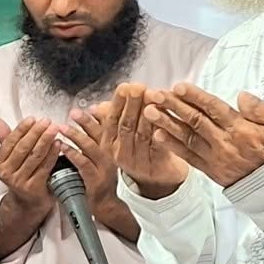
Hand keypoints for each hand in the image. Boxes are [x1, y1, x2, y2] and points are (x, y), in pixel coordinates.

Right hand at [0, 116, 60, 224]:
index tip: (32, 119)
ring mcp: (20, 181)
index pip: (9, 142)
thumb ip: (5, 137)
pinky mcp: (34, 187)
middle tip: (47, 121)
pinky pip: (45, 167)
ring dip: (46, 140)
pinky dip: (53, 154)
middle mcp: (6, 173)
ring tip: (54, 129)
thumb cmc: (22, 174)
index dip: (21, 129)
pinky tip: (59, 144)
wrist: (28, 201)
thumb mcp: (11, 157)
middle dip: (36, 132)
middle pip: (23, 148)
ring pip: (35, 156)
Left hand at [58, 106, 134, 238]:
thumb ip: (94, 146)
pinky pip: (84, 164)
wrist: (107, 208)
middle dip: (86, 122)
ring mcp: (104, 169)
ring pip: (91, 148)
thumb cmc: (100, 183)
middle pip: (99, 135)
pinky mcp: (96, 180)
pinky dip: (73, 154)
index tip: (85, 108)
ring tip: (62, 128)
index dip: (95, 118)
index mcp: (111, 151)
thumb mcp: (101, 162)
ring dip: (76, 136)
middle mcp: (110, 158)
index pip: (106, 130)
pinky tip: (63, 148)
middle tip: (73, 112)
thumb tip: (87, 131)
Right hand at [102, 84, 189, 198]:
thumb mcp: (124, 134)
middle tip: (138, 88)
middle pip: (126, 126)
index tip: (124, 87)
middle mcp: (120, 153)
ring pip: (141, 134)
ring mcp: (137, 161)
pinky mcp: (154, 166)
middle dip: (132, 105)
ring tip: (153, 97)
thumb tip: (98, 105)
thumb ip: (113, 117)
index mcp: (109, 143)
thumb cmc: (142, 148)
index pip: (111, 120)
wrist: (160, 176)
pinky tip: (165, 117)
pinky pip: (158, 146)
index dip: (118, 103)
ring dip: (147, 114)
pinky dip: (161, 130)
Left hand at [146, 84, 263, 188]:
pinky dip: (173, 147)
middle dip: (173, 106)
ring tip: (149, 112)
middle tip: (154, 94)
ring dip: (166, 124)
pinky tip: (158, 136)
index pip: (215, 109)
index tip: (179, 86)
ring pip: (188, 138)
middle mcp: (227, 144)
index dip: (195, 97)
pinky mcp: (214, 172)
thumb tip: (241, 96)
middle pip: (195, 121)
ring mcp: (218, 159)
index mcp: (244, 130)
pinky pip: (190, 158)